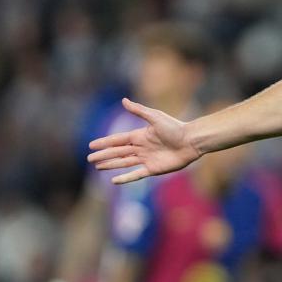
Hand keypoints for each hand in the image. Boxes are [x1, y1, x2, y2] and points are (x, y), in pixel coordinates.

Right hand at [87, 98, 201, 183]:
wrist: (192, 141)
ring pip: (124, 163)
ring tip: (98, 167)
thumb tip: (123, 100)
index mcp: (140, 135)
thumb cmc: (176, 127)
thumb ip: (139, 111)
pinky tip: (113, 180)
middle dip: (104, 155)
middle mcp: (141, 147)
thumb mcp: (155, 117)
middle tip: (90, 158)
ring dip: (111, 165)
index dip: (105, 142)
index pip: (118, 140)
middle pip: (118, 152)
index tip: (91, 145)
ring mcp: (147, 159)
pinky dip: (125, 178)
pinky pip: (136, 174)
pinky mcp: (153, 169)